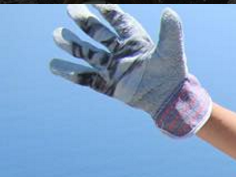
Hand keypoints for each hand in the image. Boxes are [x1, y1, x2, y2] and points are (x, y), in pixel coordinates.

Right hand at [50, 4, 210, 138]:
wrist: (170, 101)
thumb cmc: (173, 75)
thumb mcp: (172, 52)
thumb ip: (170, 32)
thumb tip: (169, 11)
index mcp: (135, 42)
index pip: (118, 21)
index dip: (107, 9)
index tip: (92, 0)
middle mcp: (121, 53)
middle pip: (99, 34)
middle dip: (85, 22)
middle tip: (70, 8)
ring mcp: (113, 69)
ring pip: (88, 54)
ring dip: (73, 45)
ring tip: (56, 35)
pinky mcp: (109, 85)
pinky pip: (86, 79)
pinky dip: (71, 73)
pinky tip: (54, 66)